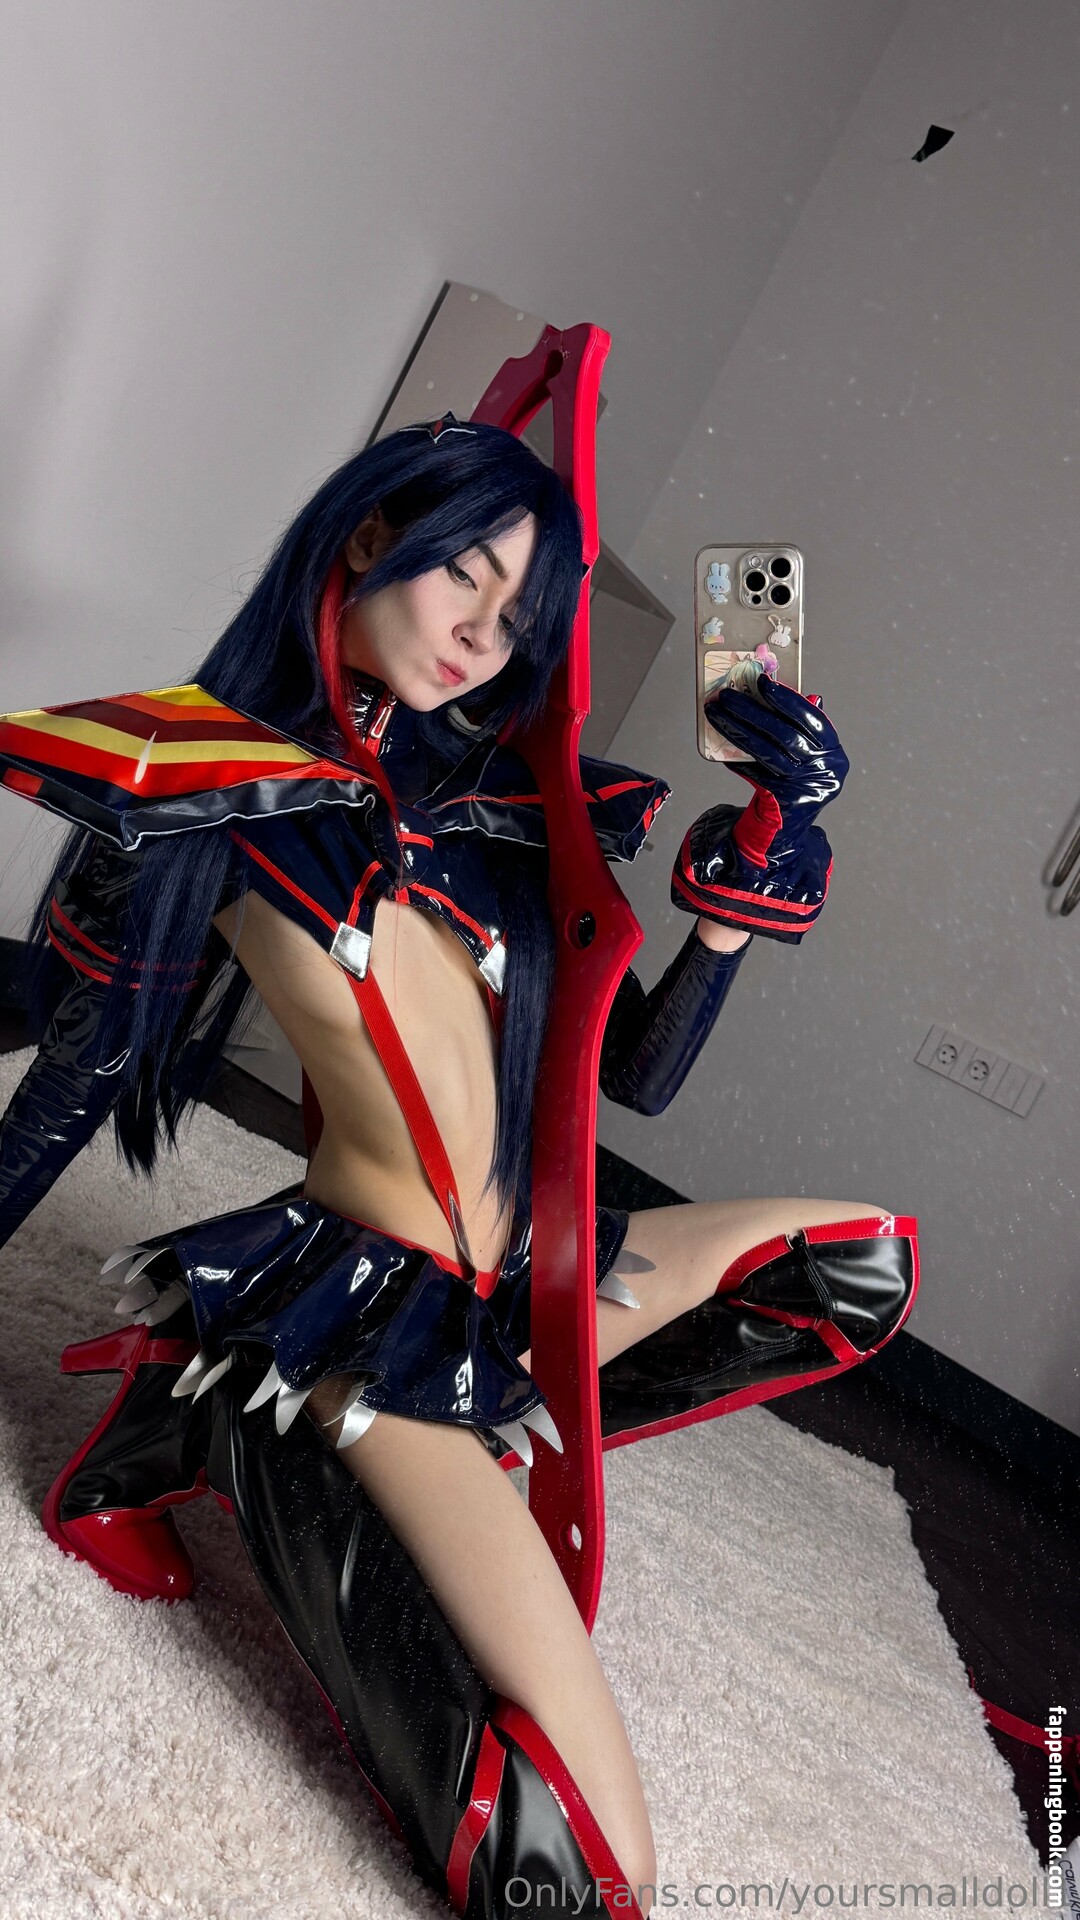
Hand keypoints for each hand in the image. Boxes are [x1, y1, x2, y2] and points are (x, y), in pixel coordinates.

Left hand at [672, 680, 848, 943]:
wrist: (786, 839)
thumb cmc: (791, 792)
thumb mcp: (802, 760)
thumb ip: (796, 729)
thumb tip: (772, 688)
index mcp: (834, 755)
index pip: (811, 719)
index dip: (786, 698)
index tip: (761, 681)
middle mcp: (827, 772)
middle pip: (785, 733)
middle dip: (752, 710)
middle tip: (726, 695)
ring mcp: (807, 789)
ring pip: (767, 750)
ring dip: (738, 728)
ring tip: (717, 712)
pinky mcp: (785, 803)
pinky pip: (755, 774)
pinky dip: (737, 759)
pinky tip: (721, 749)